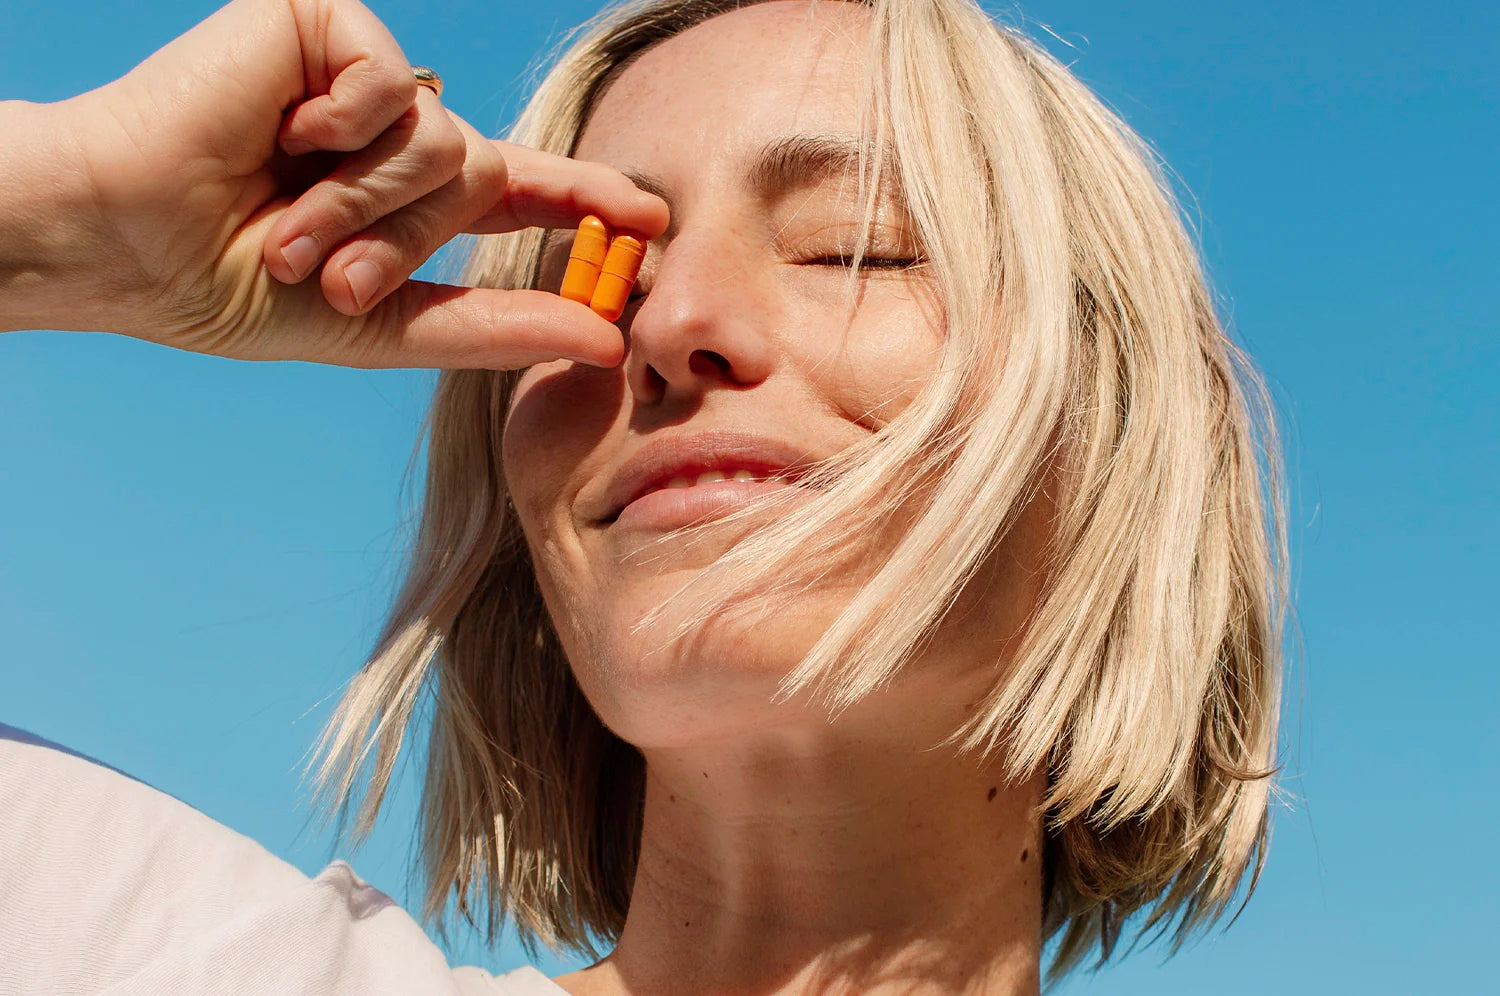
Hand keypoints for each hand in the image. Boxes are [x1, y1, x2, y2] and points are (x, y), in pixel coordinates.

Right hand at [18, 0, 666, 367]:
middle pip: (480, 174)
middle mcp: (393, 133)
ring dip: (366, 203)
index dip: (587, 201)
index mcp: (406, 196)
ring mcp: (362, 80)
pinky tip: (284, 131)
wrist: (126, 241)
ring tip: (287, 226)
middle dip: (406, 240)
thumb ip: (494, 328)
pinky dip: (345, 128)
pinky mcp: (326, 28)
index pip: (521, 191)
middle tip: (335, 278)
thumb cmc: (233, 289)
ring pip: (442, 138)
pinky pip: (395, 85)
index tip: (653, 220)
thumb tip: (606, 340)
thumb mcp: (382, 326)